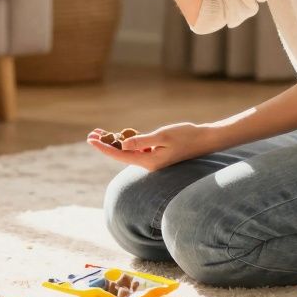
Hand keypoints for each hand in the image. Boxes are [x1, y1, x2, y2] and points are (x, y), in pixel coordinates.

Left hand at [85, 123, 214, 171]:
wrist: (205, 140)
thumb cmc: (186, 136)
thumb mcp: (162, 136)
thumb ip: (142, 141)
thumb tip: (122, 145)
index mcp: (149, 161)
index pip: (120, 155)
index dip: (104, 148)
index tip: (91, 140)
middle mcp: (149, 163)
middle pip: (121, 154)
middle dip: (105, 144)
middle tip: (90, 135)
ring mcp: (153, 159)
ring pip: (127, 151)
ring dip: (114, 142)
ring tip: (99, 133)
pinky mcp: (157, 154)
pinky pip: (137, 149)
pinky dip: (126, 141)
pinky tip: (119, 135)